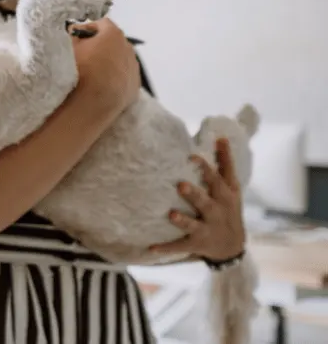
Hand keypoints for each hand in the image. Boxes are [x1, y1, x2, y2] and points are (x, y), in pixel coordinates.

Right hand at [71, 18, 140, 107]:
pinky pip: (124, 77)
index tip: (75, 37)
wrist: (90, 104)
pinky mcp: (134, 88)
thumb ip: (73, 35)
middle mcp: (128, 48)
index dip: (87, 29)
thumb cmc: (77, 71)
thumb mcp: (68, 46)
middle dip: (100, 45)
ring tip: (93, 74)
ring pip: (121, 60)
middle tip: (84, 55)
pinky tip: (102, 86)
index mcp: (113, 34)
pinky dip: (115, 79)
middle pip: (113, 41)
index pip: (101, 24)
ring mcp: (134, 69)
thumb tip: (75, 33)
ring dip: (109, 63)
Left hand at [149, 138, 246, 261]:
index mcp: (225, 196)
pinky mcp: (197, 244)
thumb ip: (225, 163)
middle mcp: (217, 212)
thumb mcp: (232, 187)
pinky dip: (166, 248)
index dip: (207, 168)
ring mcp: (207, 229)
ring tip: (171, 214)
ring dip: (183, 220)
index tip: (192, 156)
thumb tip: (221, 137)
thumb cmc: (228, 208)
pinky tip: (151, 248)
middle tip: (180, 184)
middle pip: (206, 202)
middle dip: (194, 194)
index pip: (217, 180)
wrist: (233, 246)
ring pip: (194, 225)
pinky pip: (180, 247)